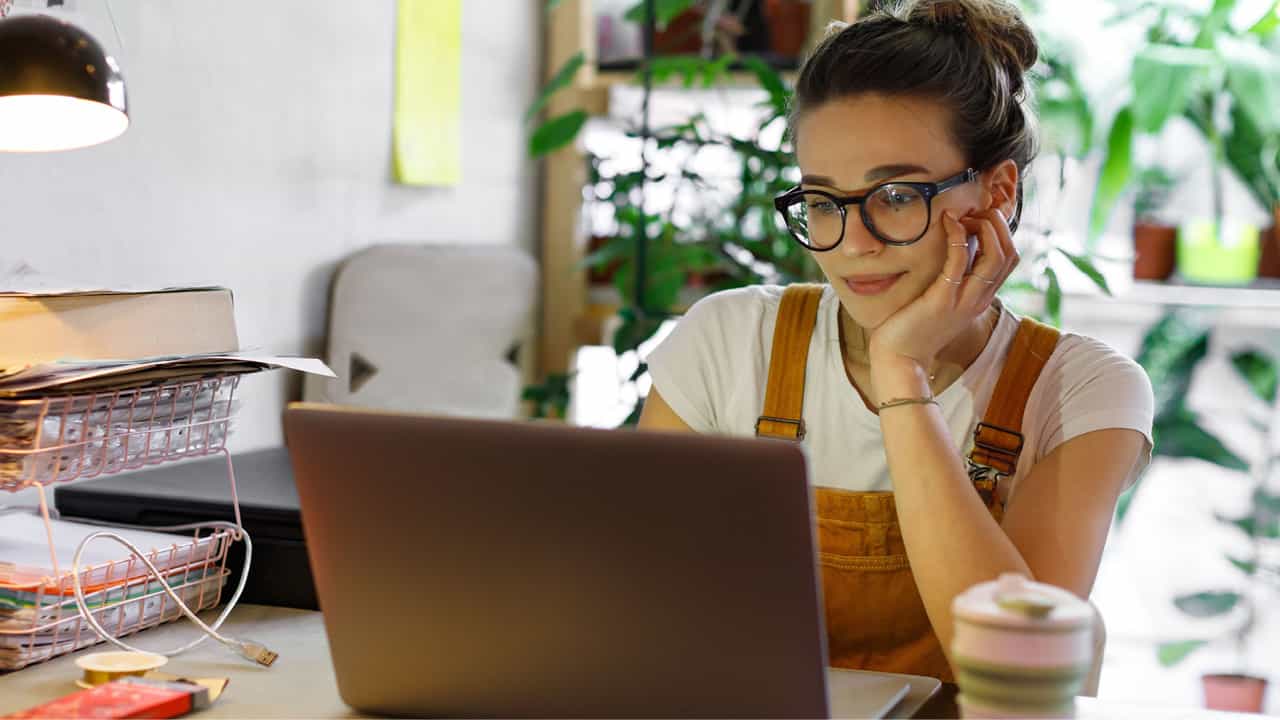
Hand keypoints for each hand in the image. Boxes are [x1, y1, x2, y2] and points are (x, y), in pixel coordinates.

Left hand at [866, 208, 1018, 389]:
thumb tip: (954, 247)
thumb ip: (953, 279)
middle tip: (974, 211)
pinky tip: (947, 222)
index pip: (1009, 259)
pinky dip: (958, 237)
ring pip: (995, 257)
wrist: (899, 359)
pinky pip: (959, 262)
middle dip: (997, 224)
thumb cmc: (914, 327)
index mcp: (981, 298)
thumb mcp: (942, 300)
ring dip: (984, 227)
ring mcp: (963, 301)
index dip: (1001, 231)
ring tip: (964, 214)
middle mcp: (979, 300)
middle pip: (1009, 254)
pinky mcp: (942, 300)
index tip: (978, 216)